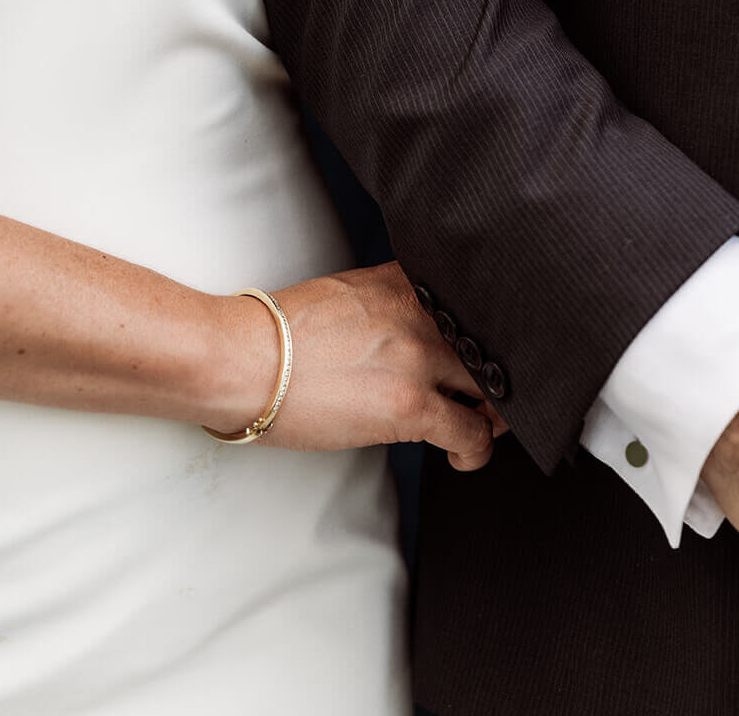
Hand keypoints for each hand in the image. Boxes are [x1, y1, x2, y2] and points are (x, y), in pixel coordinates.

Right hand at [208, 262, 504, 470]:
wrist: (242, 357)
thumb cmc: (278, 332)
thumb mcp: (346, 293)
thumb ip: (389, 302)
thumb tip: (406, 326)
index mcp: (404, 283)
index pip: (473, 302)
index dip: (486, 332)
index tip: (486, 351)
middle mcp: (420, 314)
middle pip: (490, 343)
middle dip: (495, 374)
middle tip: (489, 393)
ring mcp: (418, 358)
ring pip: (491, 387)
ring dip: (494, 412)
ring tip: (482, 425)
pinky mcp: (408, 406)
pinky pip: (470, 431)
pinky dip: (477, 449)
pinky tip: (462, 455)